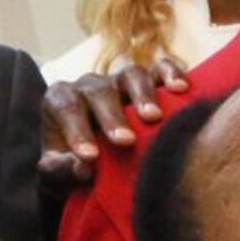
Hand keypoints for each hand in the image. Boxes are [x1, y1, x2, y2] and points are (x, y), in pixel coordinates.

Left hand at [37, 59, 181, 183]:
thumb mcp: (58, 171)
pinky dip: (171, 74)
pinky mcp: (149, 80)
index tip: (90, 156)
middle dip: (112, 117)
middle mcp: (89, 85)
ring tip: (153, 117)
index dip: (77, 131)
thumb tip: (82, 168)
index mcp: (60, 101)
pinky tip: (181, 88)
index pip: (66, 109)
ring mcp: (120, 80)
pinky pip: (160, 69)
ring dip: (143, 95)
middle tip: (125, 141)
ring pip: (131, 75)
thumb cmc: (73, 161)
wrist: (95, 155)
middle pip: (100, 91)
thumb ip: (62, 169)